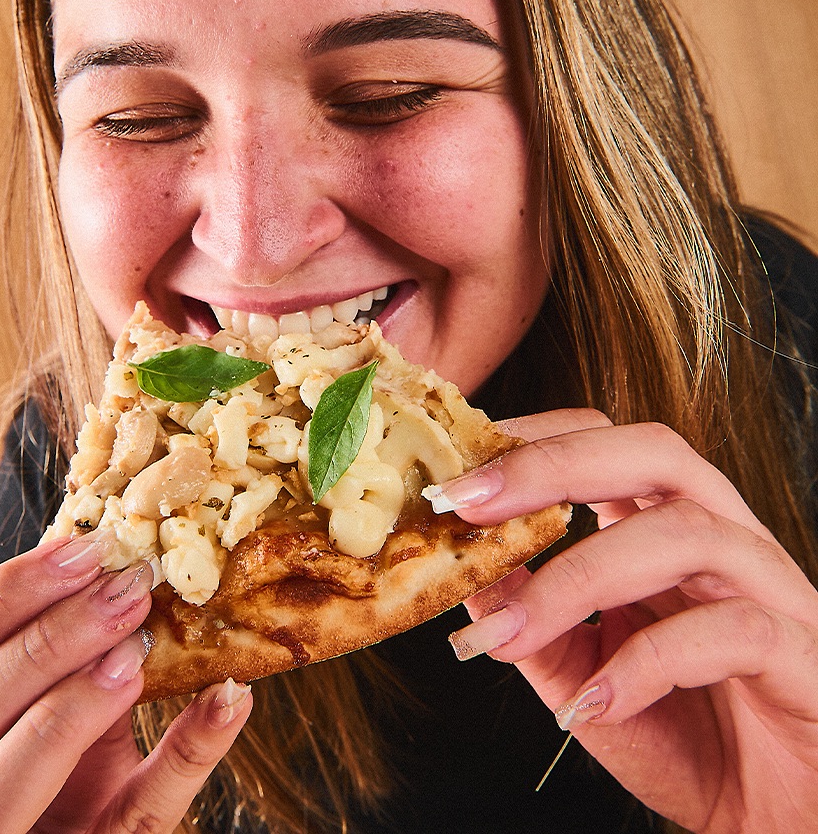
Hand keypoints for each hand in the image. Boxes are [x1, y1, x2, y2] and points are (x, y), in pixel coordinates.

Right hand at [0, 531, 251, 832]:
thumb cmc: (42, 796)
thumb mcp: (29, 727)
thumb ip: (45, 664)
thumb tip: (100, 562)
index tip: (77, 549)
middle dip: (39, 643)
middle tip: (123, 585)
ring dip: (69, 707)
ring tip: (138, 644)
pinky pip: (131, 824)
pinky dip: (184, 756)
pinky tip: (227, 700)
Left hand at [438, 410, 817, 832]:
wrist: (770, 818)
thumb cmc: (682, 734)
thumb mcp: (579, 669)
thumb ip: (529, 615)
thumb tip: (465, 570)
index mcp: (667, 526)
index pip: (606, 442)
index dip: (532, 443)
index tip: (456, 475)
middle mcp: (724, 537)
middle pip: (653, 453)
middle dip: (552, 466)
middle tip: (467, 503)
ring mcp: (770, 588)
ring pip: (685, 532)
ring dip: (578, 577)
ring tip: (508, 637)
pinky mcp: (804, 653)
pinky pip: (731, 629)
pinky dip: (648, 662)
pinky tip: (595, 702)